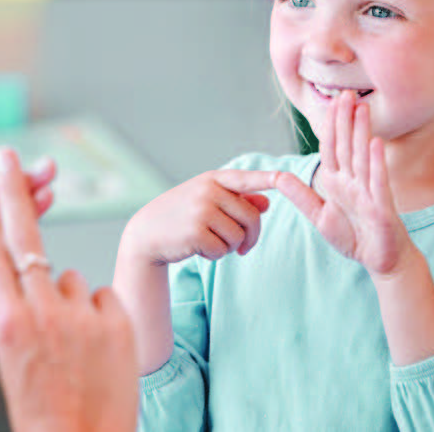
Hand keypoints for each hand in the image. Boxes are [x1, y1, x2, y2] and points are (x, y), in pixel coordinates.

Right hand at [0, 147, 137, 431]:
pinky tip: (98, 351)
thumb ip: (23, 310)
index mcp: (6, 321)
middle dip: (11, 190)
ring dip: (73, 303)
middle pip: (23, 234)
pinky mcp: (116, 320)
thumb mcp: (14, 356)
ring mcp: (80, 314)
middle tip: (6, 155)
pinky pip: (103, 298)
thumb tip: (47, 274)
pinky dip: (101, 317)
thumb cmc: (42, 407)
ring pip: (72, 280)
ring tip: (75, 349)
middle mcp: (40, 311)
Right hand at [118, 168, 276, 266]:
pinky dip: (215, 255)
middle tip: (242, 247)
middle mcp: (208, 190)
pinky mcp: (195, 231)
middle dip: (250, 237)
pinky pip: (222, 250)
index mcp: (214, 179)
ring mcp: (201, 210)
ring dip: (229, 247)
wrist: (147, 234)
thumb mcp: (207, 201)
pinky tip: (200, 249)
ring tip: (210, 242)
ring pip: (238, 236)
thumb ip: (238, 200)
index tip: (286, 178)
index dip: (270, 178)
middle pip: (252, 217)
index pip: (247, 178)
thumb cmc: (181, 216)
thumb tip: (267, 201)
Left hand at [275, 90, 411, 276]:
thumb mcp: (319, 216)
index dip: (330, 125)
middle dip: (346, 119)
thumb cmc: (353, 237)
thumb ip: (301, 196)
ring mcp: (369, 192)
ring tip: (361, 107)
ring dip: (362, 132)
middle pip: (347, 145)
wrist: (381, 261)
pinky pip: (378, 181)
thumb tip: (278, 177)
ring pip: (362, 157)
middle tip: (347, 92)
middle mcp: (354, 182)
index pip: (331, 148)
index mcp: (338, 181)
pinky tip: (374, 143)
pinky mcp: (382, 207)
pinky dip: (376, 162)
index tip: (331, 101)